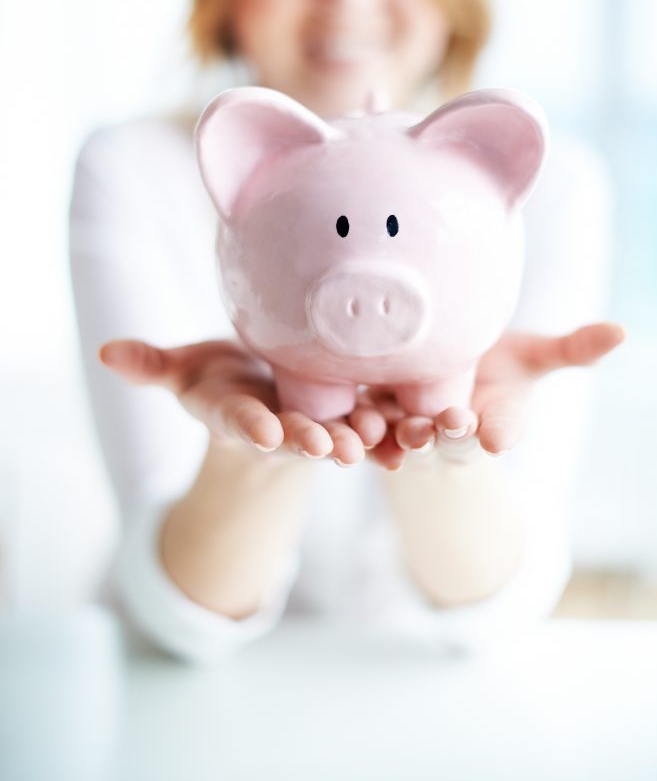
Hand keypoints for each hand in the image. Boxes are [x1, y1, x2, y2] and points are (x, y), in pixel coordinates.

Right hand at [98, 338, 386, 465]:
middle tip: (330, 449)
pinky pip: (371, 421)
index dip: (250, 426)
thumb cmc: (220, 376)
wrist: (262, 391)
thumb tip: (105, 352)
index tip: (261, 432)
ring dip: (355, 439)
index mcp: (238, 411)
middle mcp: (278, 422)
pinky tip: (407, 431)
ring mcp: (315, 421)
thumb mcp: (185, 371)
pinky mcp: (348, 413)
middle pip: (294, 432)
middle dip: (310, 440)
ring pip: (338, 431)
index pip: (241, 419)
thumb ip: (152, 365)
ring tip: (373, 442)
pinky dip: (387, 429)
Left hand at [357, 322, 626, 468]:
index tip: (498, 436)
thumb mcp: (534, 358)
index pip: (502, 427)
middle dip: (449, 432)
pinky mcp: (375, 414)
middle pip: (450, 435)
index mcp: (493, 419)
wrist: (439, 365)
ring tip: (400, 429)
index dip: (501, 431)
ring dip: (401, 436)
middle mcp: (452, 429)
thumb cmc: (497, 365)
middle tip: (449, 424)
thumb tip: (622, 331)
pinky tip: (353, 427)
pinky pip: (365, 428)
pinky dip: (361, 431)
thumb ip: (571, 350)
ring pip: (405, 436)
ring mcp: (411, 425)